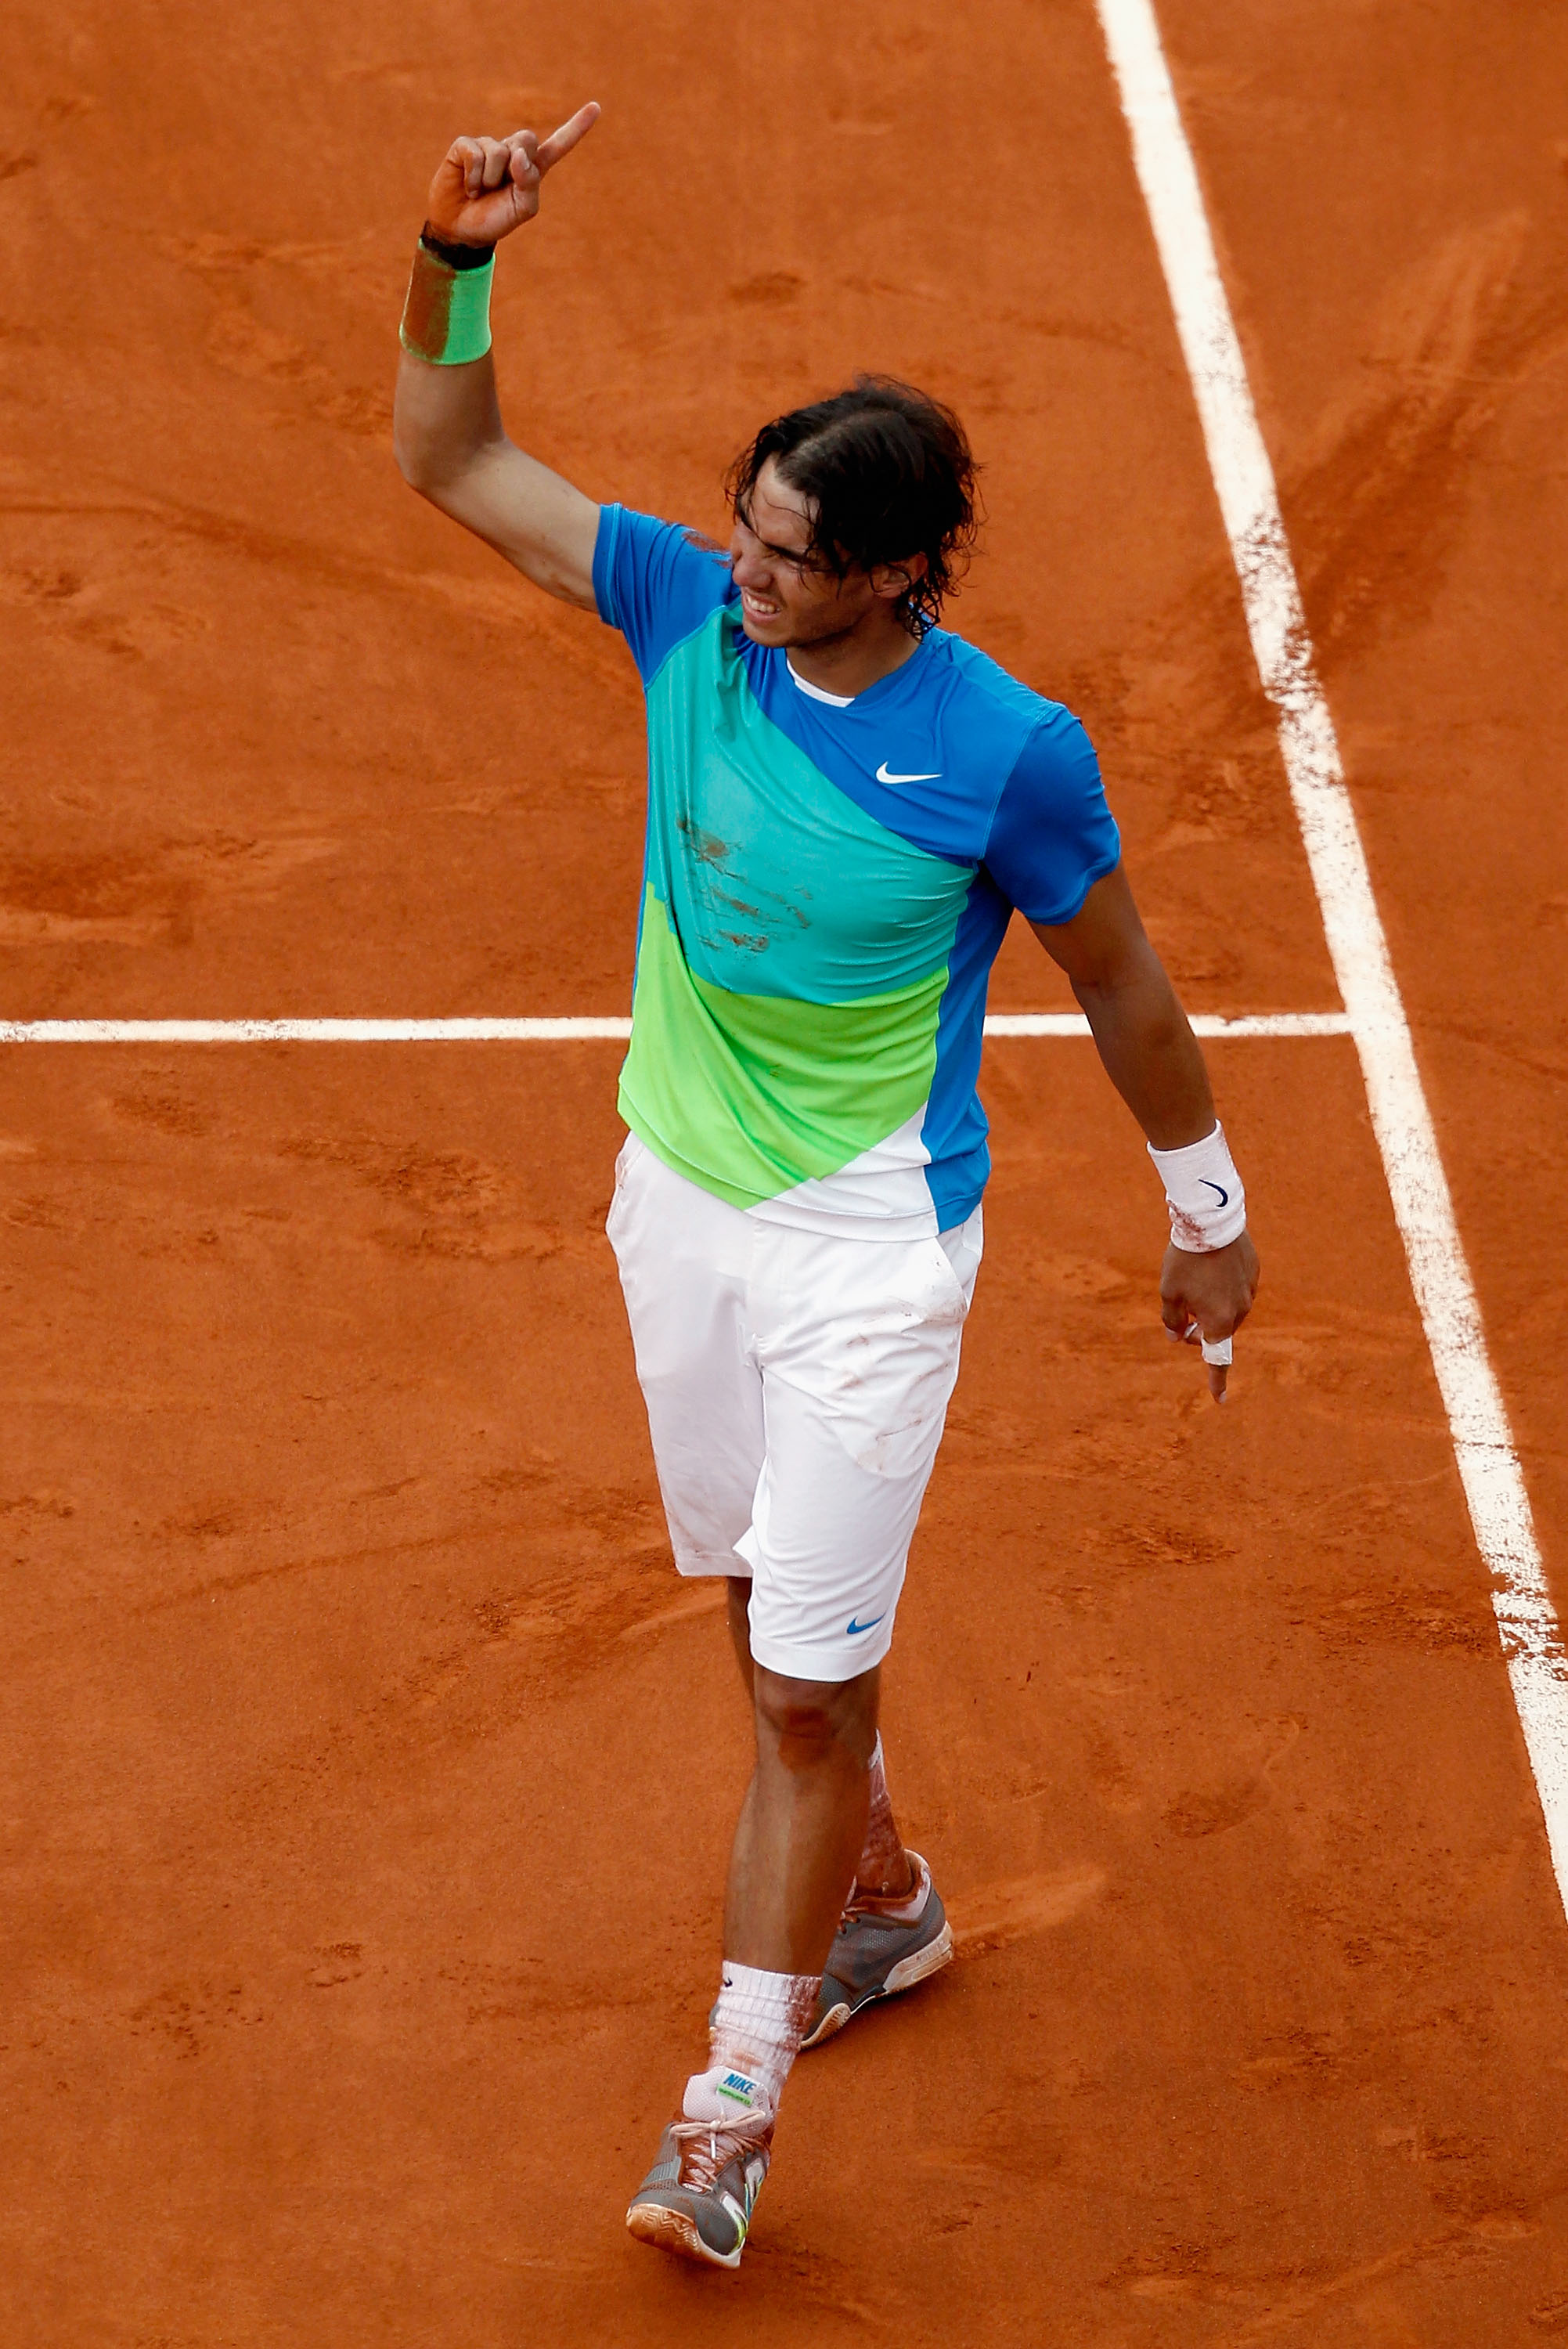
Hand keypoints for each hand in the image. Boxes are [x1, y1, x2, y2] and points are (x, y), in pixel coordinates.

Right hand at [424, 102, 600, 249]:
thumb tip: (518, 154)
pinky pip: (475, 153)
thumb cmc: (494, 219)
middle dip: (516, 163)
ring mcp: (488, 146)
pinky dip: (474, 176)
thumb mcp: (522, 210)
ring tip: (482, 191)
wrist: (461, 230)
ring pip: (499, 150)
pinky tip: (468, 187)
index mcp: (532, 169)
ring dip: (491, 179)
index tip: (596, 107)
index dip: (576, 127)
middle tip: (500, 187)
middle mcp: (512, 152)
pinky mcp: (465, 146)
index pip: (558, 145)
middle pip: (527, 139)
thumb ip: (529, 182)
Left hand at [1160, 1230, 1258, 1402]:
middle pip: (1219, 1331)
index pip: (1217, 1359)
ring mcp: (1249, 1291)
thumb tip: (1177, 1337)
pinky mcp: (1253, 1273)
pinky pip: (1236, 1289)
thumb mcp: (1169, 1293)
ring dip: (1212, 1306)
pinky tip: (1210, 1268)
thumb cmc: (1185, 1260)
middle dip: (1200, 1328)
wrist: (1210, 1221)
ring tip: (1195, 1279)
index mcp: (1218, 1321)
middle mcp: (1239, 1311)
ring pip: (1228, 1310)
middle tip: (1182, 1313)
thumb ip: (1172, 1320)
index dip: (1217, 1381)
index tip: (1220, 1401)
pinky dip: (1222, 1287)